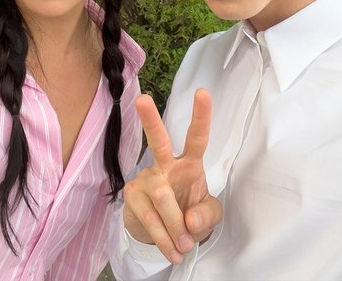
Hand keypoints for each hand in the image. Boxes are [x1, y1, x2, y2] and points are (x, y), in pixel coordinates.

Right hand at [123, 89, 221, 263]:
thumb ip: (207, 215)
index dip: (201, 116)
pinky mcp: (132, 195)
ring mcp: (146, 178)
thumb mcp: (209, 217)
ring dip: (176, 228)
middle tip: (142, 99)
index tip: (203, 93)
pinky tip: (171, 249)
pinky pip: (149, 217)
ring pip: (163, 198)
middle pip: (158, 140)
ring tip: (184, 246)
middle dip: (150, 119)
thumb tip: (189, 219)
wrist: (165, 236)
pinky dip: (164, 238)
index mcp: (189, 163)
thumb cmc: (190, 215)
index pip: (197, 138)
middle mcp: (165, 165)